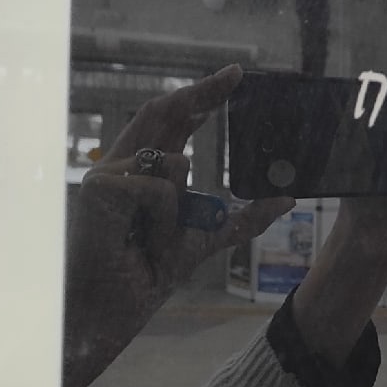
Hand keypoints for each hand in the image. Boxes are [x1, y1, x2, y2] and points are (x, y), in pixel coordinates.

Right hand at [63, 65, 291, 386]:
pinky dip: (167, 222)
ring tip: (159, 245)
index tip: (235, 76)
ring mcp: (106, 174)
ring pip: (175, 164)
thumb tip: (286, 199)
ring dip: (185, 211)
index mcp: (144, 171)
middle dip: (202, 92)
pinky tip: (143, 244)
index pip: (174, 123)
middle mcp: (123, 165)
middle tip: (238, 74)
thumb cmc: (145, 275)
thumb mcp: (206, 240)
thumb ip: (242, 219)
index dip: (201, 97)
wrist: (112, 312)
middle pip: (163, 113)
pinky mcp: (100, 189)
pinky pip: (160, 191)